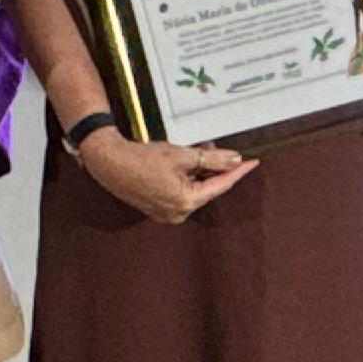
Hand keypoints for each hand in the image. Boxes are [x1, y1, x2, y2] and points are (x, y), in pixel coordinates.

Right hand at [75, 130, 257, 224]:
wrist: (110, 163)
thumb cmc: (143, 158)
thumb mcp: (182, 155)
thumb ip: (212, 158)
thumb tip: (234, 159)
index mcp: (187, 202)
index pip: (221, 185)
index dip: (238, 172)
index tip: (253, 162)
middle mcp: (179, 213)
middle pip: (208, 188)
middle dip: (215, 168)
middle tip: (220, 148)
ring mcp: (167, 214)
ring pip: (195, 190)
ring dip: (200, 171)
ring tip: (200, 149)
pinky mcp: (158, 209)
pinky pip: (181, 193)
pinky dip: (188, 178)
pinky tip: (187, 162)